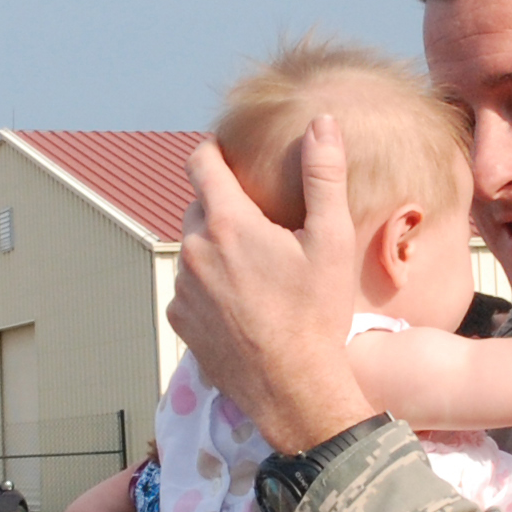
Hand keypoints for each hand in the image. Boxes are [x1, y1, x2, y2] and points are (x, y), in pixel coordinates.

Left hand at [170, 118, 374, 452]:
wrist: (294, 388)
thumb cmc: (317, 314)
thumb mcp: (331, 241)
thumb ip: (324, 176)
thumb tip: (321, 123)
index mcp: (228, 223)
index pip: (202, 163)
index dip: (214, 151)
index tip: (228, 154)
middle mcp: (194, 250)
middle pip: (198, 207)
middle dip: (224, 208)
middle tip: (261, 226)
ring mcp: (182, 288)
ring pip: (194, 250)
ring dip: (217, 250)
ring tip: (256, 273)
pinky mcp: (180, 322)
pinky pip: (190, 290)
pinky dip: (210, 289)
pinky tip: (244, 306)